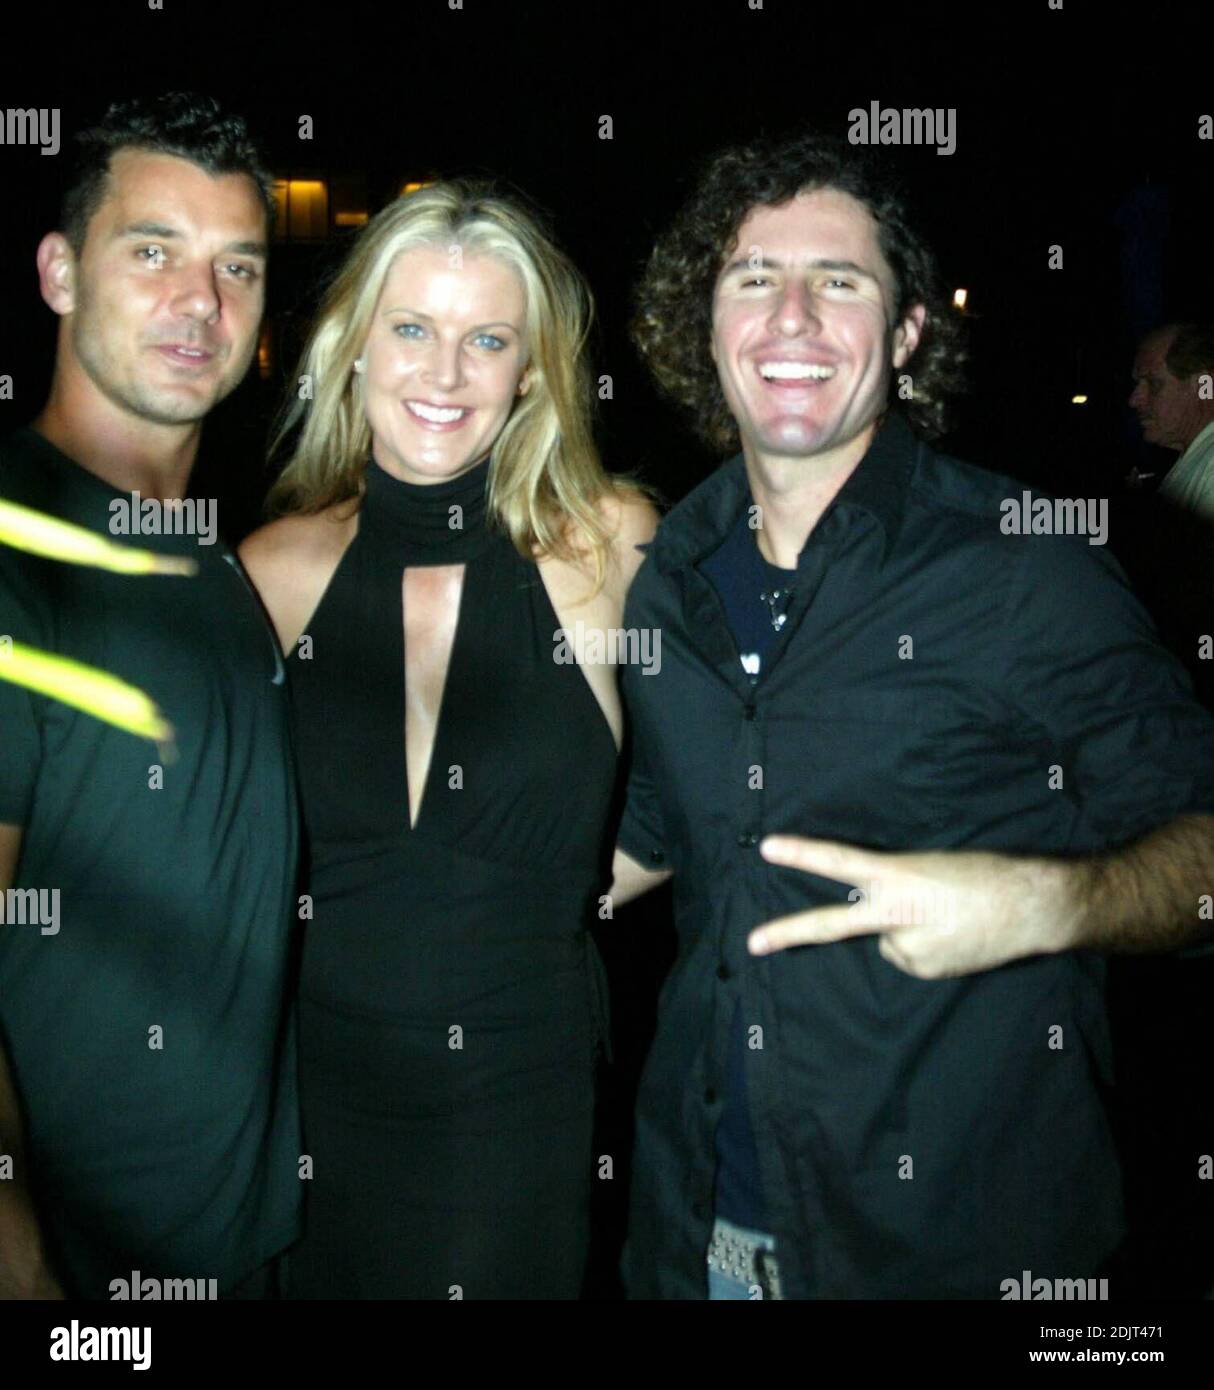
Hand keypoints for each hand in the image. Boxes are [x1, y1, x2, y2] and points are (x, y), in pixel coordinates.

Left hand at [748, 835, 1080, 977]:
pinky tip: (951, 937)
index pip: (841, 862)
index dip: (804, 854)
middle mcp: (895, 912)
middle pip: (833, 924)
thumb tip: (875, 916)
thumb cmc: (983, 874)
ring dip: (906, 931)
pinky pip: (908, 957)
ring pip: (886, 940)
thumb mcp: (930, 867)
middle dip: (789, 933)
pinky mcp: (923, 968)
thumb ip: (894, 888)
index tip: (767, 848)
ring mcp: (908, 945)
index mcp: (898, 875)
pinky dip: (923, 948)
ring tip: (946, 919)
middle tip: (752, 943)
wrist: (1033, 907)